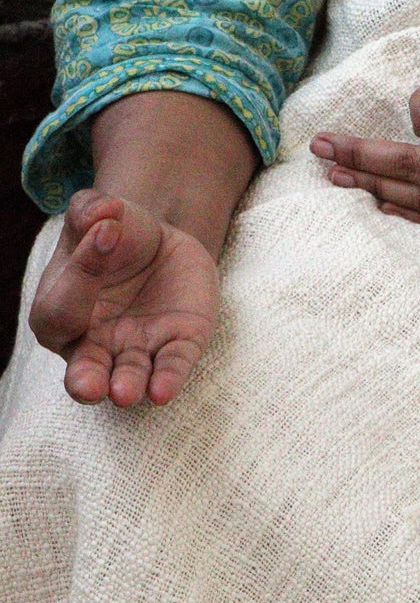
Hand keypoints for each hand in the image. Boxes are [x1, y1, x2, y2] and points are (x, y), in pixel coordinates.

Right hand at [29, 190, 218, 407]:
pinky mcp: (176, 344)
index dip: (82, 271)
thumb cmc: (114, 232)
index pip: (62, 306)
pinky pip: (171, 367)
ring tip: (125, 393)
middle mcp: (93, 340)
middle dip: (85, 380)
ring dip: (127, 385)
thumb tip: (103, 213)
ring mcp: (135, 347)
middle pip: (83, 368)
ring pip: (127, 376)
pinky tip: (163, 392)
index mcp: (61, 308)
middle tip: (89, 386)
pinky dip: (167, 379)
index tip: (108, 230)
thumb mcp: (99, 212)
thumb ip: (90, 209)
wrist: (160, 242)